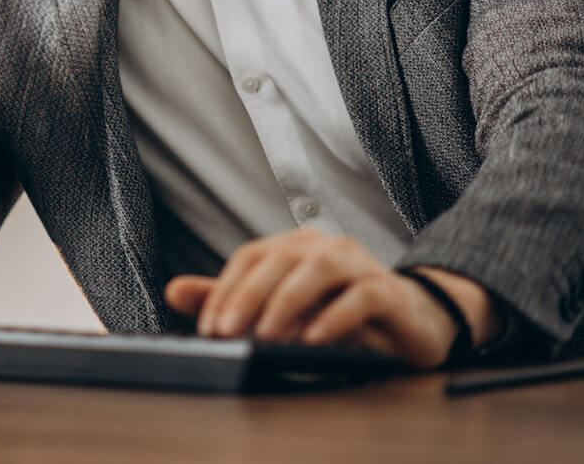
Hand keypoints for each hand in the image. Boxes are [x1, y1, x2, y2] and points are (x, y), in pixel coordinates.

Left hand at [164, 228, 500, 369]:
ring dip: (289, 301)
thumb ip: (231, 298)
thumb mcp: (280, 308)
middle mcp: (323, 246)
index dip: (224, 290)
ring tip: (267, 335)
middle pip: (279, 259)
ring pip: (319, 270)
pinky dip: (336, 316)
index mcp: (293, 246)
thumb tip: (173, 290)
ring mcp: (358, 263)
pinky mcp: (388, 290)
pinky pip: (361, 296)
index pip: (249, 258)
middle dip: (248, 295)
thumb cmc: (338, 311)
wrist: (410, 319)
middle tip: (228, 331)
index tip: (208, 328)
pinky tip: (315, 338)